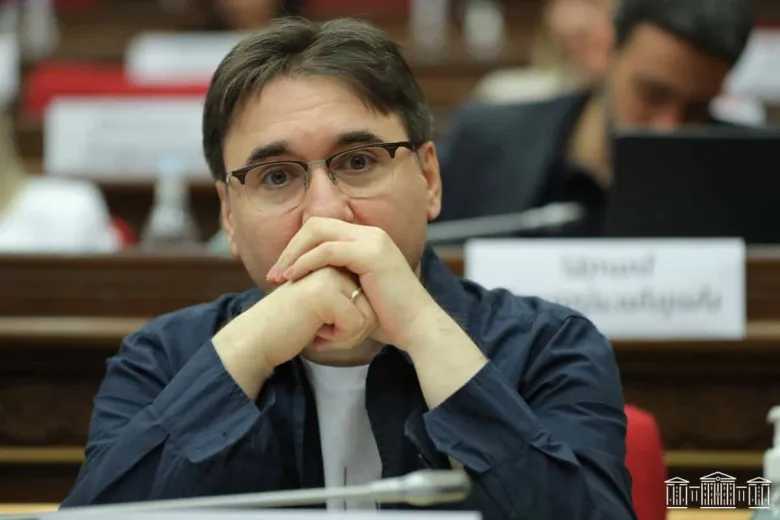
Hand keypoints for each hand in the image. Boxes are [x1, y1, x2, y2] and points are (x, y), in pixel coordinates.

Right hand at [213, 266, 375, 396]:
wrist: (259, 339)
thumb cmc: (291, 326)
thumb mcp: (326, 308)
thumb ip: (348, 299)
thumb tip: (379, 309)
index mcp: (333, 265)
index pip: (369, 298)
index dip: (357, 323)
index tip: (328, 329)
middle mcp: (332, 265)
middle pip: (371, 305)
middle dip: (356, 330)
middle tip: (326, 337)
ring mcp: (328, 275)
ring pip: (367, 315)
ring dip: (348, 336)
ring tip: (321, 335)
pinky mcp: (324, 293)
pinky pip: (355, 323)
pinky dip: (340, 339)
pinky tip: (317, 337)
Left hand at [266, 217, 436, 348]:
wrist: (417, 327)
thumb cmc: (389, 319)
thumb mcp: (360, 293)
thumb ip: (341, 281)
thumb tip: (316, 287)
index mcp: (369, 239)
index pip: (323, 229)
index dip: (298, 247)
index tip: (282, 272)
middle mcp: (371, 233)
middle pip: (317, 224)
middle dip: (291, 247)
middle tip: (273, 274)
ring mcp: (372, 241)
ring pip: (318, 232)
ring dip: (293, 254)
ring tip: (278, 278)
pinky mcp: (370, 254)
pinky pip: (327, 250)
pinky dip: (305, 262)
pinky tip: (293, 278)